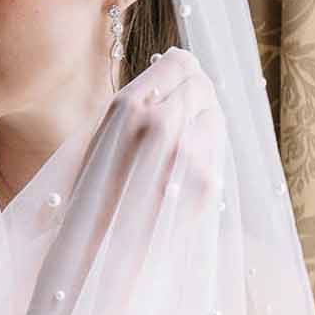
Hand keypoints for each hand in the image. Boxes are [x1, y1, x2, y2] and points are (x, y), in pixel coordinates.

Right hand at [97, 47, 224, 209]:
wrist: (101, 251)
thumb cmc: (97, 192)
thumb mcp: (103, 134)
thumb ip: (140, 102)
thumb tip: (181, 65)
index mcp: (128, 107)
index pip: (179, 62)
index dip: (184, 70)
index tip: (183, 80)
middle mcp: (161, 124)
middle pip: (202, 85)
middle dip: (196, 96)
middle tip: (184, 114)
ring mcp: (189, 154)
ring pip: (214, 115)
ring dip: (202, 124)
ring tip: (178, 149)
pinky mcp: (207, 182)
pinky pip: (217, 150)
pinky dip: (205, 155)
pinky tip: (181, 173)